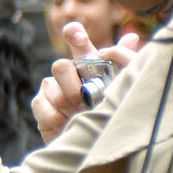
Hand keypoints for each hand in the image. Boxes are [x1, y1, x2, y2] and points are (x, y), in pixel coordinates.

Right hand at [32, 22, 140, 142]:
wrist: (90, 139)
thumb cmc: (106, 110)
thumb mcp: (118, 86)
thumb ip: (123, 62)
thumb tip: (132, 37)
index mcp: (85, 61)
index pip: (74, 36)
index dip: (74, 33)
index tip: (79, 38)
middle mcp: (65, 71)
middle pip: (60, 66)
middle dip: (74, 88)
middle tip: (86, 103)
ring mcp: (50, 87)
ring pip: (54, 91)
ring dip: (69, 109)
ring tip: (80, 117)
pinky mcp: (39, 104)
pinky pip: (44, 106)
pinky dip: (57, 118)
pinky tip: (66, 124)